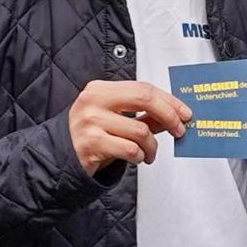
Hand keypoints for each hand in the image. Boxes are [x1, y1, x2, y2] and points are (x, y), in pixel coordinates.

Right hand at [65, 80, 185, 175]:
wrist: (60, 156)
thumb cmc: (92, 135)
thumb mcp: (116, 119)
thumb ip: (145, 115)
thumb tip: (177, 115)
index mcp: (100, 89)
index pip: (143, 88)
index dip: (169, 101)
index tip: (185, 113)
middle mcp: (93, 101)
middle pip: (144, 99)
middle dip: (169, 115)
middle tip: (180, 130)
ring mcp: (90, 122)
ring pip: (140, 131)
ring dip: (152, 146)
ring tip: (149, 153)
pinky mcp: (91, 144)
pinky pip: (131, 150)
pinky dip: (141, 156)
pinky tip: (137, 158)